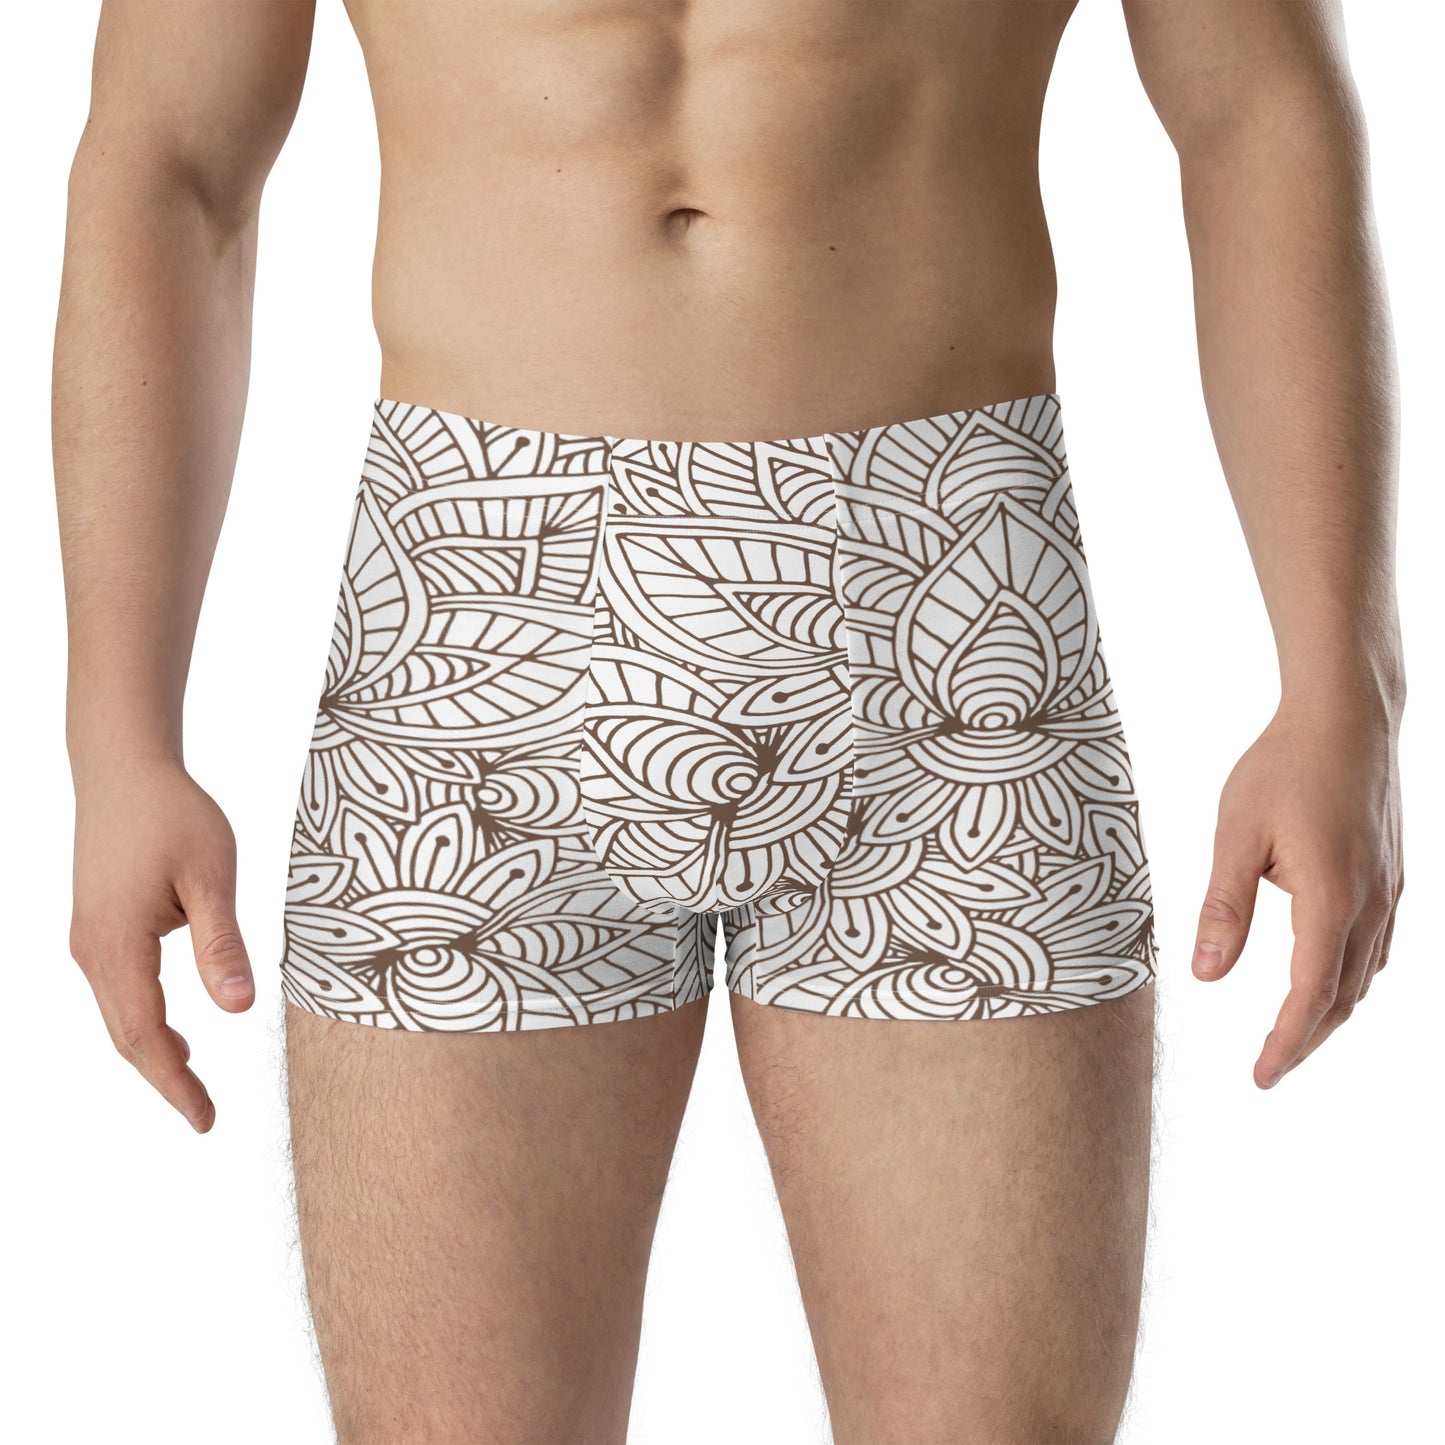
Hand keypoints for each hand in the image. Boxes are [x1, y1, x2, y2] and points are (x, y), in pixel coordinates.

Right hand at [69, 757, 253, 1130]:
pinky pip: (119, 991)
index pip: (145, 1035)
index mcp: (117, 945)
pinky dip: (145, 1021)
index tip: (205, 1120)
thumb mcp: (212, 875)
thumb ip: (222, 944)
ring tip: (194, 1085)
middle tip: (205, 1117)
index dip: (175, 1083)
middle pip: (126, 1036)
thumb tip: (239, 1009)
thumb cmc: (173, 814)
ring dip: (154, 1052)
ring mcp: (89, 941)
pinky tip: (177, 1031)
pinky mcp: (97, 928)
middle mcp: (92, 951)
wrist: (124, 769)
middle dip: (165, 1079)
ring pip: (120, 1016)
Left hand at [1191, 695, 1402, 1086]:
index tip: (1261, 1077)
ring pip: (1365, 974)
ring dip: (1331, 1011)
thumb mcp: (1236, 834)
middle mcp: (1371, 903)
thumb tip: (1205, 974)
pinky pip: (1377, 944)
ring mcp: (1389, 889)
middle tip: (1271, 1068)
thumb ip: (1223, 907)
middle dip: (1306, 1038)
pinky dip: (1350, 975)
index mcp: (1331, 899)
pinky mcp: (1391, 873)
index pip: (1309, 995)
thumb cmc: (1283, 766)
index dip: (1285, 1041)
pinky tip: (1329, 976)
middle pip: (1343, 996)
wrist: (1347, 716)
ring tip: (1293, 1034)